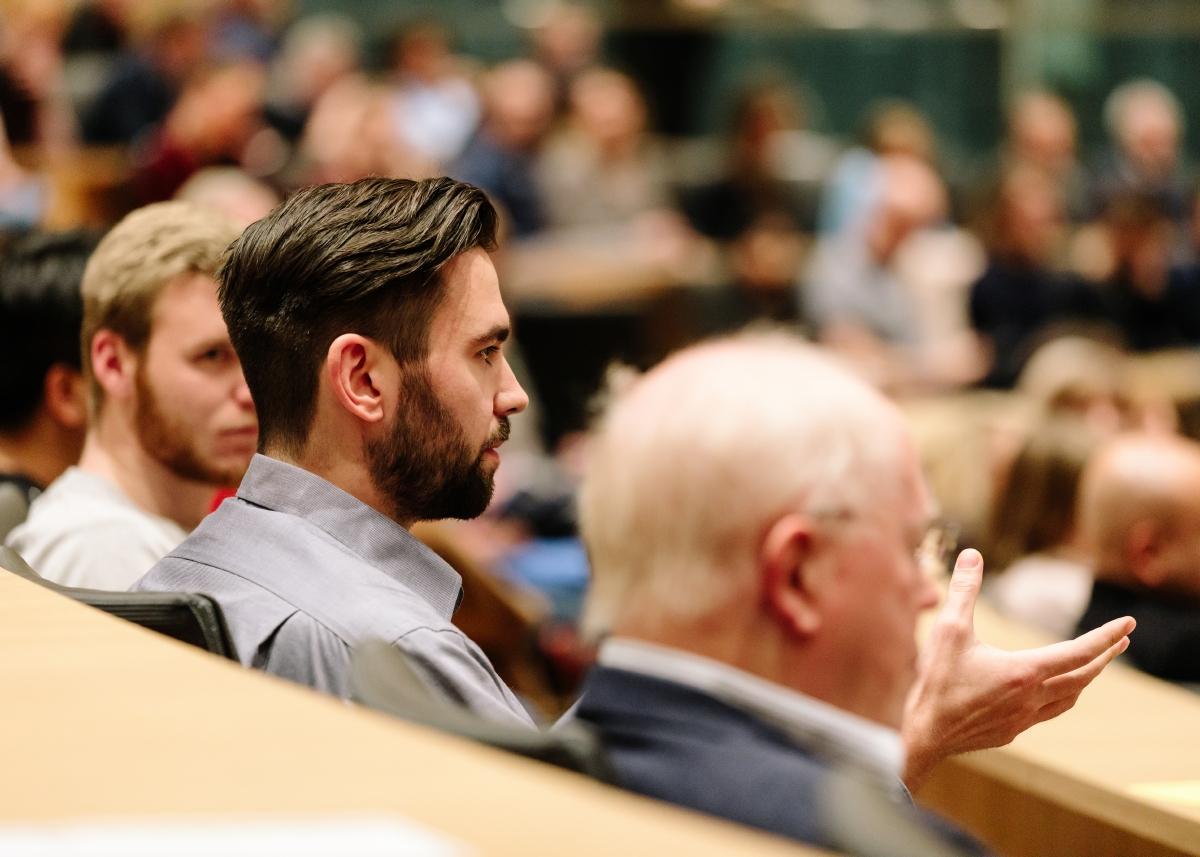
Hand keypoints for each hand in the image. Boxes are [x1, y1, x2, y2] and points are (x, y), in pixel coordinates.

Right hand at [901, 548, 1133, 790]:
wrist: (924, 732)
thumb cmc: (936, 681)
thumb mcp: (948, 629)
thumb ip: (963, 590)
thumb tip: (972, 555)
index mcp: (1024, 672)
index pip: (1079, 652)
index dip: (1106, 636)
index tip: (1128, 623)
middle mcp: (1032, 697)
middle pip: (1083, 676)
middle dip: (1106, 656)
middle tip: (1122, 640)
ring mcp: (1024, 718)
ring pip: (1070, 697)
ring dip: (1087, 678)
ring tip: (1094, 665)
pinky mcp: (1012, 730)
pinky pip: (1050, 711)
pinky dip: (1064, 695)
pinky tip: (1054, 691)